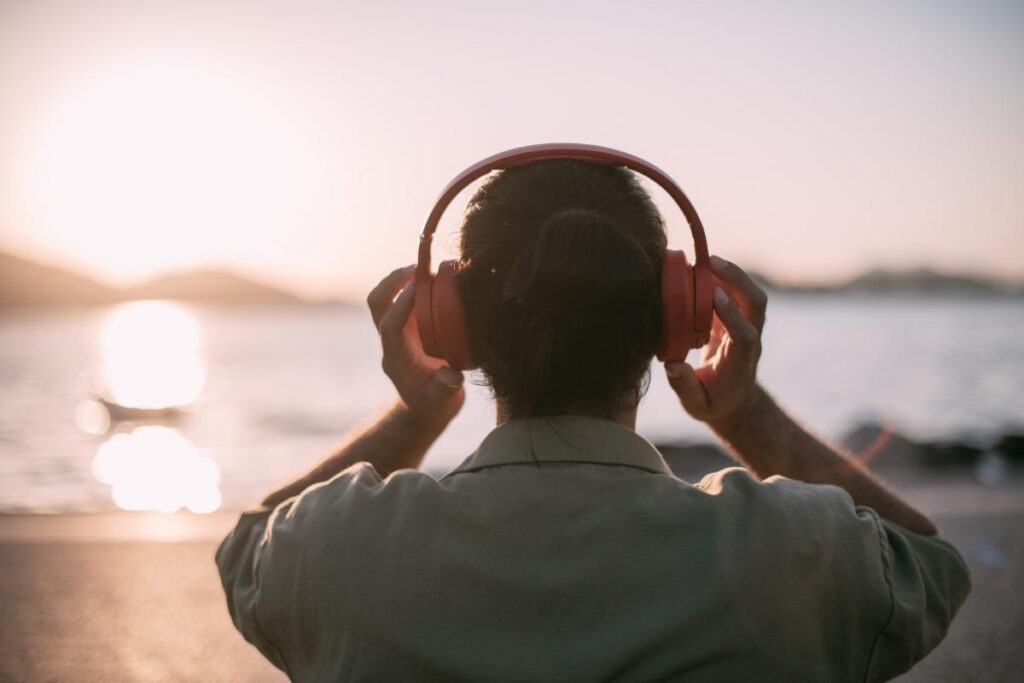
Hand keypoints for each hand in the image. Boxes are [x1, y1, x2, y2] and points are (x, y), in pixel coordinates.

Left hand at [367, 265, 465, 430]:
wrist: (426, 407)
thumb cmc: (434, 404)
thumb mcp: (442, 401)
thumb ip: (446, 389)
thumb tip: (451, 376)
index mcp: (395, 358)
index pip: (390, 325)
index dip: (401, 304)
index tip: (419, 286)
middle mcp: (391, 339)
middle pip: (377, 303)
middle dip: (392, 282)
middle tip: (419, 268)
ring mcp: (398, 329)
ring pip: (386, 296)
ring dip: (402, 278)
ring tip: (429, 266)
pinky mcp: (408, 324)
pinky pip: (405, 297)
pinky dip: (417, 283)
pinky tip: (437, 276)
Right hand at [664, 256, 766, 427]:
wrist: (734, 400)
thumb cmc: (713, 402)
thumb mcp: (697, 405)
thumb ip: (685, 387)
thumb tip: (673, 366)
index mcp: (740, 362)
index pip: (744, 334)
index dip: (732, 314)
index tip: (714, 296)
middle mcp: (749, 339)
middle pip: (757, 304)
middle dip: (739, 280)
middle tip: (712, 263)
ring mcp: (747, 325)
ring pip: (750, 294)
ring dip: (732, 274)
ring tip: (706, 259)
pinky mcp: (737, 317)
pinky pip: (736, 292)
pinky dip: (722, 277)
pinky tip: (702, 267)